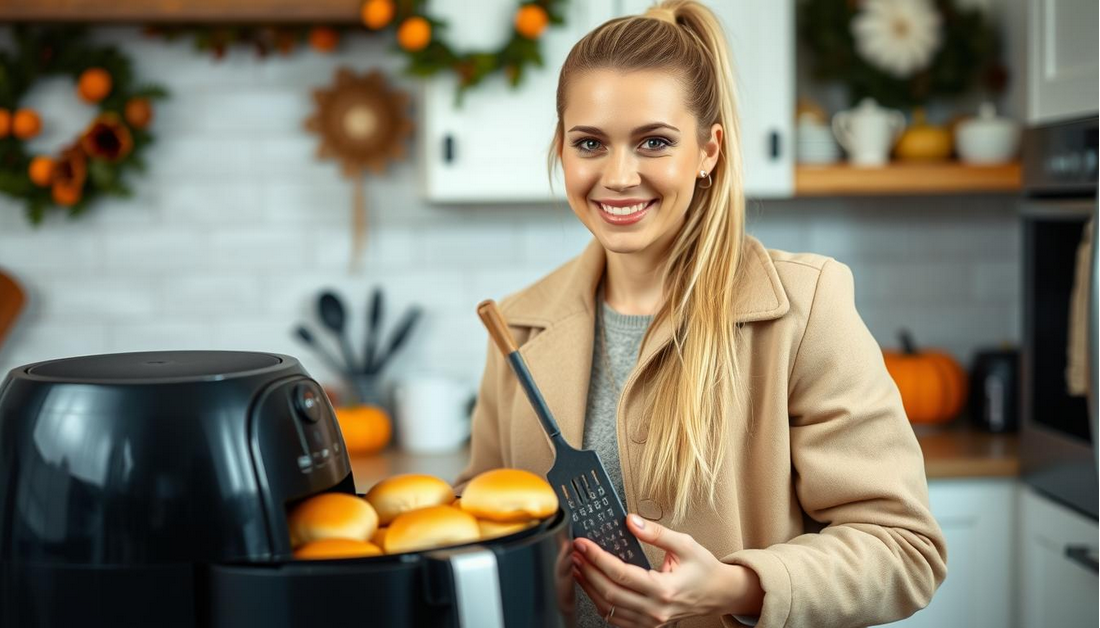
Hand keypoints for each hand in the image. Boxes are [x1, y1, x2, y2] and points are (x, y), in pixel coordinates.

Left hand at [572, 514, 761, 626]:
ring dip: (589, 587)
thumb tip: (630, 521)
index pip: (620, 573)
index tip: (583, 544)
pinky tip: (593, 586)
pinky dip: (600, 602)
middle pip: (609, 593)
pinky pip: (616, 618)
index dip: (597, 558)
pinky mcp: (647, 625)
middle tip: (574, 553)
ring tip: (578, 567)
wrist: (719, 594)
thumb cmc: (704, 570)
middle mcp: (655, 609)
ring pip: (609, 608)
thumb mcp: (684, 544)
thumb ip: (655, 532)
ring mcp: (650, 621)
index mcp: (664, 589)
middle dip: (587, 571)